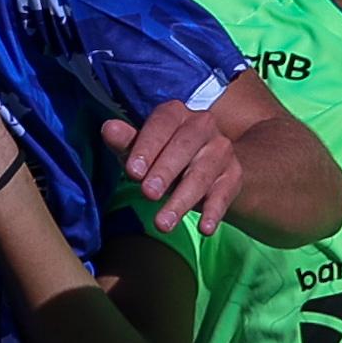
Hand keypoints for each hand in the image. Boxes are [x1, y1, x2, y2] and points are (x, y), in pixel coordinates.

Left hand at [100, 97, 244, 235]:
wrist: (209, 164)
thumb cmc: (165, 155)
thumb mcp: (143, 149)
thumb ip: (126, 142)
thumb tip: (108, 129)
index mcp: (176, 114)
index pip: (162, 124)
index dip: (147, 147)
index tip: (132, 172)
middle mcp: (203, 126)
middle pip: (184, 147)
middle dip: (165, 172)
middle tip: (148, 195)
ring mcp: (221, 150)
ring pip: (202, 174)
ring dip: (182, 200)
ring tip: (163, 224)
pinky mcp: (233, 175)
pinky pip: (224, 194)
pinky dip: (214, 212)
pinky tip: (205, 228)